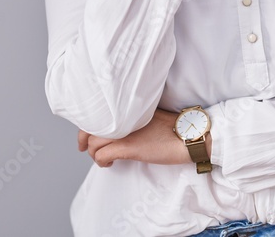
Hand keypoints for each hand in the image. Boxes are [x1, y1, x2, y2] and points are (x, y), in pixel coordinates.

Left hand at [78, 108, 211, 167]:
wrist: (190, 136)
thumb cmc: (175, 128)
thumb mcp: (150, 116)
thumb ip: (133, 118)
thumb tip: (122, 126)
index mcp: (128, 108)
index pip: (97, 114)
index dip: (87, 127)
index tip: (84, 137)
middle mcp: (123, 118)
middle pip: (90, 128)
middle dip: (84, 141)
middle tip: (84, 150)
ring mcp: (124, 132)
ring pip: (93, 143)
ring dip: (95, 154)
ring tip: (104, 159)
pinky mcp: (128, 147)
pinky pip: (102, 155)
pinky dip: (101, 162)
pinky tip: (110, 165)